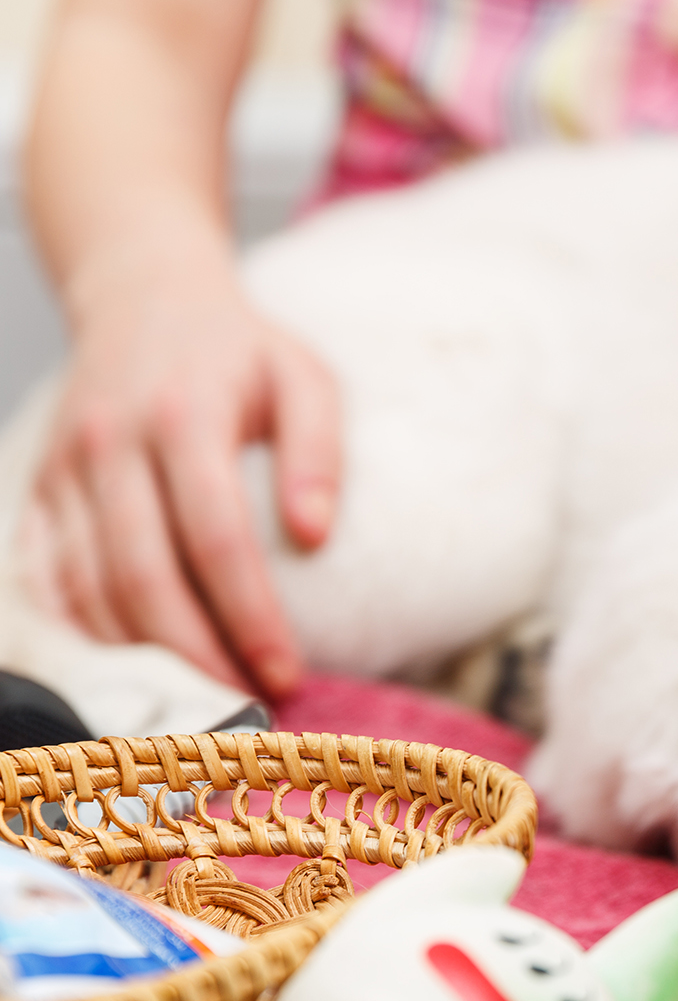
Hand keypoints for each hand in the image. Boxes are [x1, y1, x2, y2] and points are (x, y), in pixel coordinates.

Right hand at [29, 252, 340, 698]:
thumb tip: (317, 536)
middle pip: (141, 576)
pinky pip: (46, 577)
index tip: (285, 670)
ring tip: (201, 696)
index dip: (249, 615)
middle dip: (193, 655)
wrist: (143, 297)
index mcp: (182, 417)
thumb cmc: (241, 351)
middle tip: (244, 702)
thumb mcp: (303, 379)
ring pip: (86, 588)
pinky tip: (133, 667)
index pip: (215, 538)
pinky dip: (84, 632)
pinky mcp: (36, 488)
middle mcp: (110, 444)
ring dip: (140, 656)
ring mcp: (62, 469)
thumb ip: (318, 452)